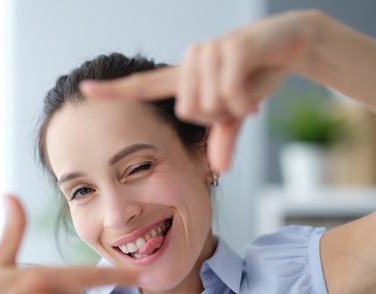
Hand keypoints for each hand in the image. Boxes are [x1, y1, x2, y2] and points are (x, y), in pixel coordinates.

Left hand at [80, 11, 313, 171]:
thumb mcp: (237, 113)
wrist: (292, 43)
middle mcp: (191, 60)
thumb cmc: (259, 76)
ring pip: (209, 104)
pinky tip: (256, 92)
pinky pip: (229, 96)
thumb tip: (219, 168)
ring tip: (248, 90)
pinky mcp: (231, 49)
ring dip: (235, 108)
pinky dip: (246, 103)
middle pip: (188, 111)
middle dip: (217, 117)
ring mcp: (209, 52)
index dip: (115, 90)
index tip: (84, 88)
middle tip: (239, 103)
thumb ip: (223, 138)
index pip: (144, 84)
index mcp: (186, 76)